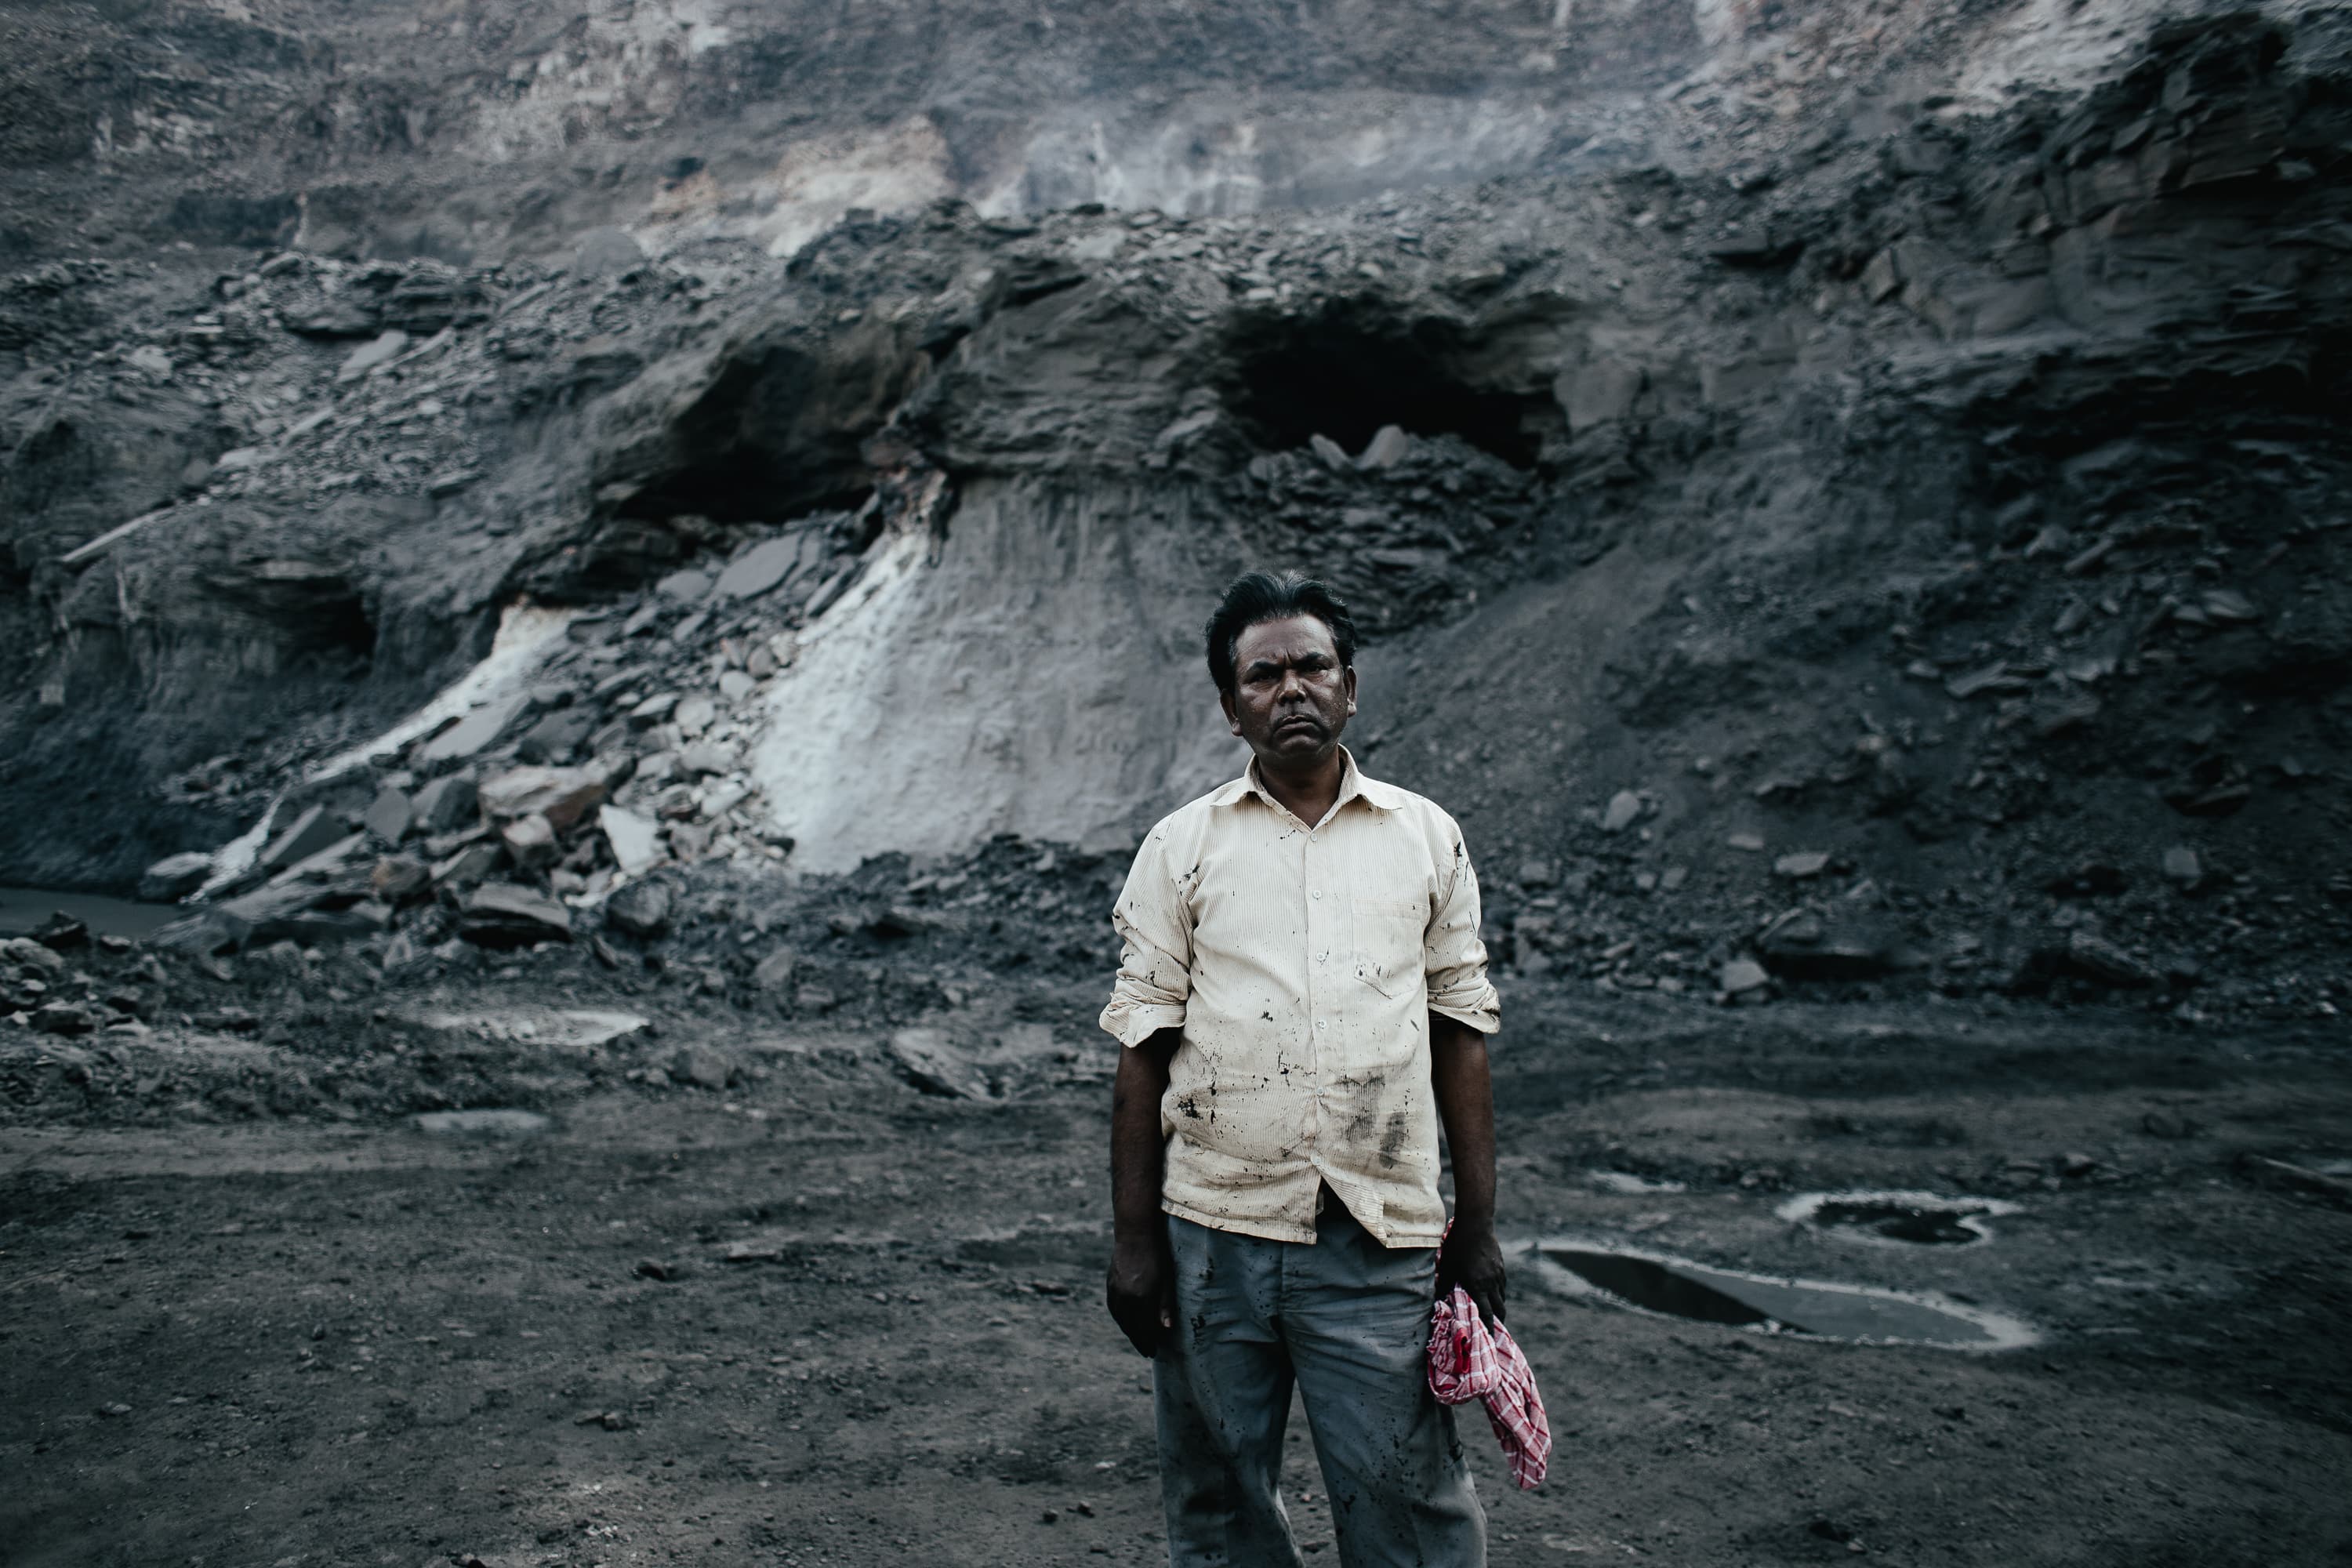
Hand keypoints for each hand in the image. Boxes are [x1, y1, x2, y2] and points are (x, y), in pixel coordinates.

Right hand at [1105, 1233, 1175, 1356]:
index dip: (1148, 1342)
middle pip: (1130, 1327)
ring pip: (1120, 1319)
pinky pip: (1114, 1309)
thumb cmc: (1157, 1255)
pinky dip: (1120, 1319)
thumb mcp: (1167, 1280)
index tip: (1153, 1352)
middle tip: (1146, 1351)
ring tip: (1138, 1339)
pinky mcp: (1110, 1284)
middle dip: (1139, 1340)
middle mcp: (1125, 1298)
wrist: (1135, 1233)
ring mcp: (1115, 1291)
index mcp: (1141, 1298)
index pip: (1144, 1328)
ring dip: (1129, 1331)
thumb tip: (1166, 1329)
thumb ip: (1165, 1305)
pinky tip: (1126, 1322)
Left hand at [1438, 1218, 1506, 1327]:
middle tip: (1492, 1329)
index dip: (1488, 1328)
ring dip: (1498, 1306)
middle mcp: (1491, 1284)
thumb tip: (1439, 1299)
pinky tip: (1491, 1290)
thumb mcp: (1446, 1267)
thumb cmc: (1456, 1246)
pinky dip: (1498, 1293)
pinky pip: (1502, 1285)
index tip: (1489, 1339)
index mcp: (1477, 1287)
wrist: (1476, 1224)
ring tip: (1491, 1311)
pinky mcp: (1501, 1266)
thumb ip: (1444, 1285)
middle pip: (1500, 1310)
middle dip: (1497, 1321)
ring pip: (1502, 1297)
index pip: (1486, 1315)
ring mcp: (1498, 1275)